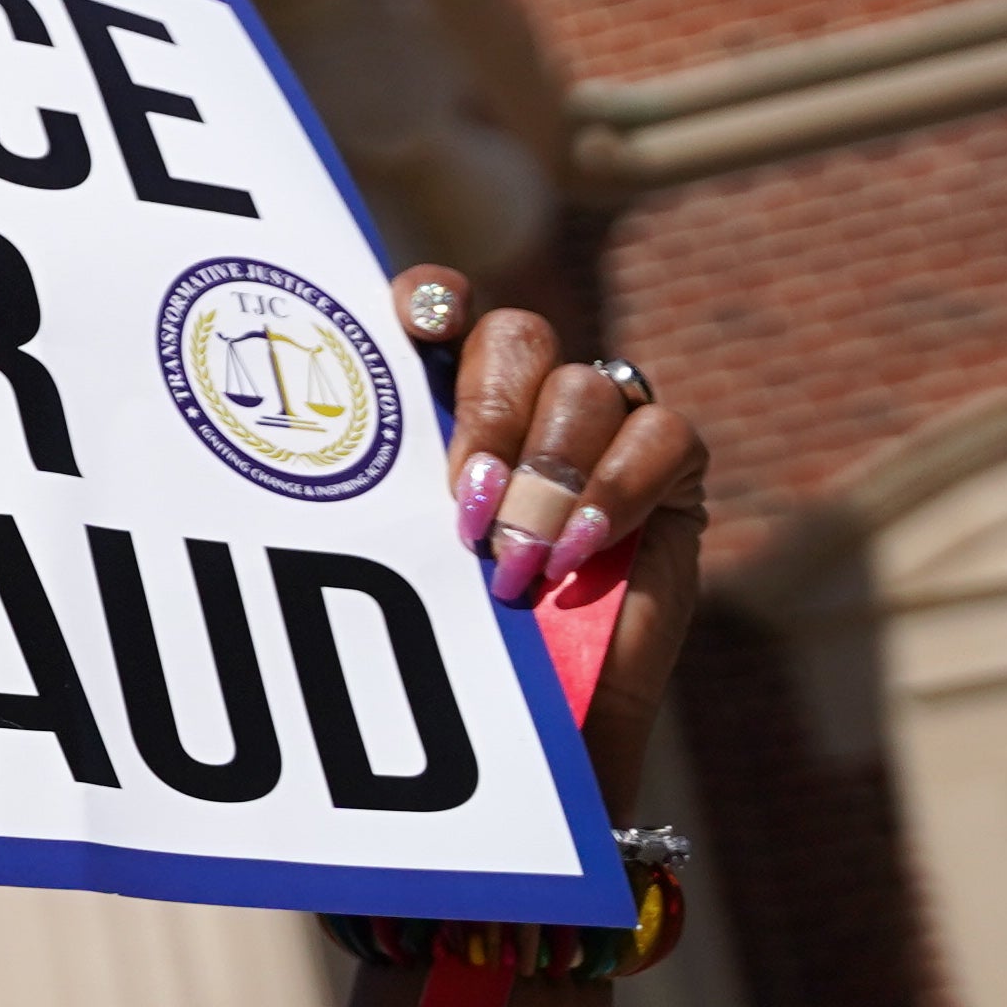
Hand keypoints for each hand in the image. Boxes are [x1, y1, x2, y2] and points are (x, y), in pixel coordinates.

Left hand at [392, 263, 706, 804]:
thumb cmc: (471, 629)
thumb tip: (332, 454)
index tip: (414, 327)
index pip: (441, 307)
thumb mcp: (418, 554)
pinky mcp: (673, 463)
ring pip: (583, 387)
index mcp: (452, 395)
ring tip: (517, 554)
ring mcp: (606, 423)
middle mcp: (531, 393)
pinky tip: (577, 546)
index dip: (429, 300)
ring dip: (545, 472)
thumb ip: (397, 497)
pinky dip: (614, 490)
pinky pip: (660, 436)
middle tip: (468, 499)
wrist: (560, 705)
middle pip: (516, 337)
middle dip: (488, 413)